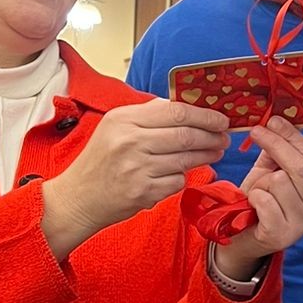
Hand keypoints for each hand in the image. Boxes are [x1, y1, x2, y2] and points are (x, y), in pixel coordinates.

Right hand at [41, 98, 229, 257]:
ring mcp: (137, 169)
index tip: (220, 118)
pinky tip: (179, 173)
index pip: (175, 111)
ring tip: (215, 152)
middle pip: (186, 135)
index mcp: (123, 120)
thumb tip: (186, 105)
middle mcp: (130, 142)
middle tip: (224, 137)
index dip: (205, 115)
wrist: (78, 197)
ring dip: (207, 156)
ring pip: (186, 159)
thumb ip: (148, 114)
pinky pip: (177, 181)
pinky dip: (182, 177)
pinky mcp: (143, 193)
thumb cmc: (101, 160)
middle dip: (212, 136)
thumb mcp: (115, 127)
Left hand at [214, 117, 302, 275]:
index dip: (292, 135)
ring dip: (261, 182)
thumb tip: (276, 123)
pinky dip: (254, 197)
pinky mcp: (281, 235)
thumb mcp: (271, 172)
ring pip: (281, 182)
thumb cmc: (259, 202)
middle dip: (276, 144)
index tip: (273, 121)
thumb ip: (278, 152)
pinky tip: (253, 205)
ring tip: (258, 192)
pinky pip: (265, 200)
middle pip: (302, 167)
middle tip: (256, 132)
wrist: (240, 236)